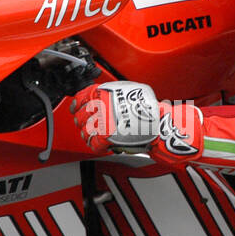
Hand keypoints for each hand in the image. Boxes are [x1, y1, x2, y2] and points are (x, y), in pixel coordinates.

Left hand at [69, 82, 201, 159]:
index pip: (81, 97)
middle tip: (84, 124)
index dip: (77, 104)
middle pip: (82, 116)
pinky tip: (100, 145)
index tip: (75, 108)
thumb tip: (99, 96)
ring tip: (93, 136)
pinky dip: (96, 146)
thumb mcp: (128, 89)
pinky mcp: (106, 136)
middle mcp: (101, 105)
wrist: (158, 122)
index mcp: (105, 92)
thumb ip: (112, 92)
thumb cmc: (148, 107)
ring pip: (86, 131)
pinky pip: (94, 143)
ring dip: (88, 135)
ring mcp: (102, 121)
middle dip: (82, 121)